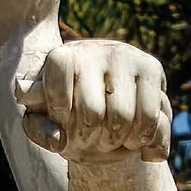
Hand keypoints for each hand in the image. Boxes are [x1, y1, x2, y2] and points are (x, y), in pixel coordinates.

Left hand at [19, 36, 172, 163]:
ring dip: (115, 141)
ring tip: (110, 140)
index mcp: (63, 56)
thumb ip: (39, 129)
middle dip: (88, 138)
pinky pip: (149, 117)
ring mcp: (125, 55)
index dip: (59, 110)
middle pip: (92, 113)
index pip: (58, 73)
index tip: (61, 120)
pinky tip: (133, 139)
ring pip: (122, 118)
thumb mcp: (46, 123)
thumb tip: (57, 139)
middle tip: (88, 140)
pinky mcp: (151, 66)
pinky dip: (140, 139)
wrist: (105, 107)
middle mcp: (95, 49)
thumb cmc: (68, 117)